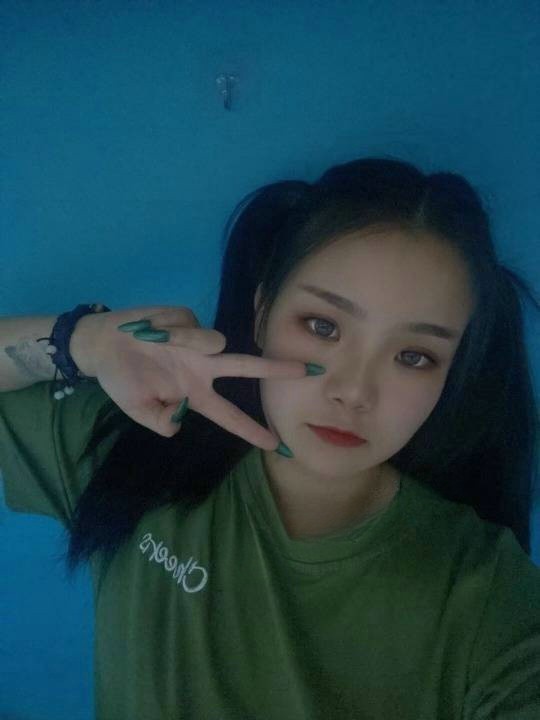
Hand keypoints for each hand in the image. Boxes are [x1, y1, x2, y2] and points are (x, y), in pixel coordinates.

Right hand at [89, 305, 307, 448]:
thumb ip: (159, 421)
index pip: (228, 415)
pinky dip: (168, 328)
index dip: (250, 429)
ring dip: (187, 342)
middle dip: (274, 369)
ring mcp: (197, 342)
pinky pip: (189, 323)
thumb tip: (180, 422)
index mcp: (193, 393)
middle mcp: (202, 368)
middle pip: (245, 368)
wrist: (100, 344)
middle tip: (306, 370)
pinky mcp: (188, 319)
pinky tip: (150, 330)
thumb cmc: (120, 380)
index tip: (276, 444)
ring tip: (156, 341)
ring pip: (213, 341)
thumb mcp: (137, 409)